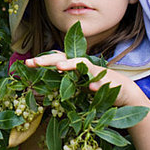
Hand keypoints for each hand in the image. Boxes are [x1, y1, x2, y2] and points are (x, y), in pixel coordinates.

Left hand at [25, 52, 147, 107]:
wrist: (123, 92)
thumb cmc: (96, 88)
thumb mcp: (77, 88)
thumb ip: (62, 85)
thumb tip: (40, 89)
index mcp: (73, 67)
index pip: (55, 60)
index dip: (42, 61)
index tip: (26, 63)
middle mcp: (83, 66)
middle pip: (64, 57)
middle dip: (48, 59)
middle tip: (34, 62)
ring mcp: (95, 72)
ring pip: (82, 65)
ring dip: (71, 65)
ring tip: (59, 67)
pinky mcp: (108, 81)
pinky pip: (101, 82)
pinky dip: (96, 85)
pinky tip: (90, 89)